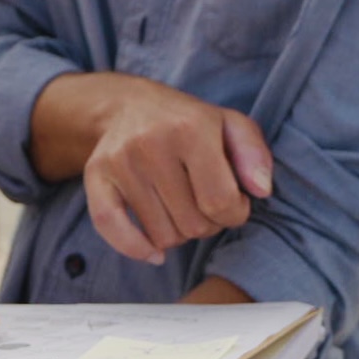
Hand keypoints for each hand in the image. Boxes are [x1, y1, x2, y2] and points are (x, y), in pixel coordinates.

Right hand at [35, 73, 274, 264]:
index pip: (221, 202)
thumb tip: (261, 190)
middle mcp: (151, 144)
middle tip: (206, 205)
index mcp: (190, 129)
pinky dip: (136, 249)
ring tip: (182, 209)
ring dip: (178, 234)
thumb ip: (254, 154)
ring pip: (161, 236)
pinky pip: (112, 229)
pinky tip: (153, 252)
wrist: (128, 106)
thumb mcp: (230, 125)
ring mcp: (121, 162)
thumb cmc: (188, 122)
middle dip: (208, 224)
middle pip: (192, 224)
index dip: (235, 213)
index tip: (234, 203)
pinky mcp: (97, 176)